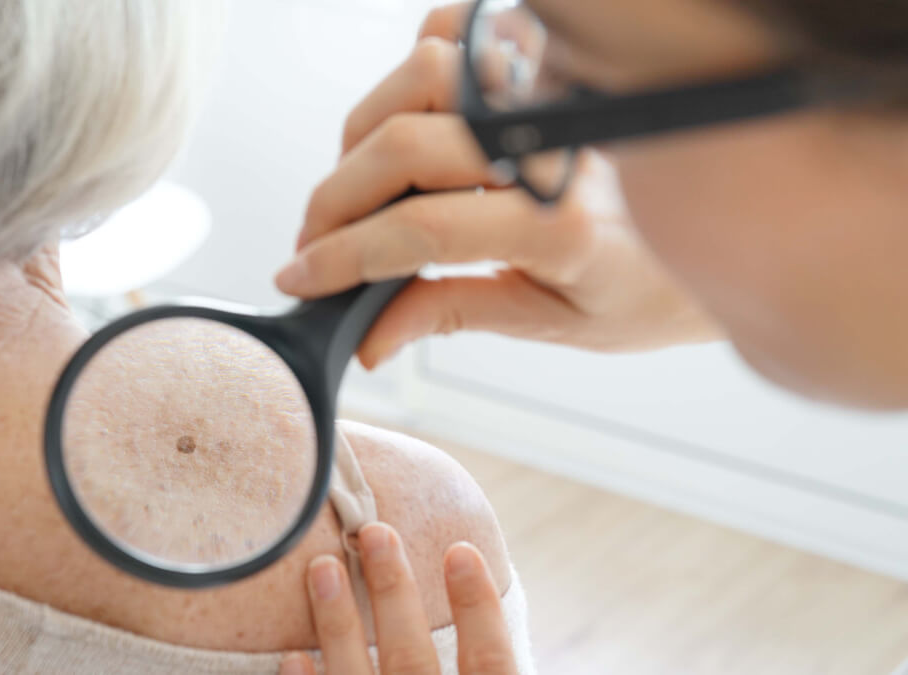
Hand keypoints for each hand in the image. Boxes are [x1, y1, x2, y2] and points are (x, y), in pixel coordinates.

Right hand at [275, 4, 720, 367]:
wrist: (731, 231)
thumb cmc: (651, 285)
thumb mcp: (553, 322)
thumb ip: (454, 314)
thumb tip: (370, 338)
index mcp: (560, 225)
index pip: (419, 229)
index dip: (342, 256)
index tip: (300, 278)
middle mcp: (554, 143)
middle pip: (402, 145)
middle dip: (334, 200)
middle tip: (312, 244)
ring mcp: (551, 91)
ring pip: (422, 76)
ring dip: (365, 133)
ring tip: (356, 189)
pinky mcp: (548, 63)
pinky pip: (461, 33)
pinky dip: (417, 62)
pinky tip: (406, 116)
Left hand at [278, 522, 520, 674]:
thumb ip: (487, 670)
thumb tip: (477, 587)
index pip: (491, 663)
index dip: (478, 606)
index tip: (460, 548)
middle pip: (413, 659)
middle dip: (393, 592)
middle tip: (375, 532)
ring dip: (337, 624)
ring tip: (322, 568)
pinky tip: (293, 656)